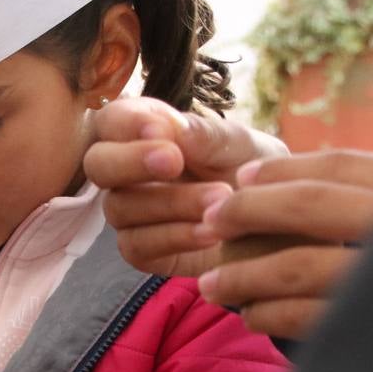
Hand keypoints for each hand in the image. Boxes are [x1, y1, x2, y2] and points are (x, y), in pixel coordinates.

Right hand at [86, 97, 288, 278]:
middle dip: (131, 162)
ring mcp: (129, 213)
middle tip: (175, 161)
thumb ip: (205, 134)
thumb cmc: (251, 169)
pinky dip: (175, 237)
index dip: (128, 124)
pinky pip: (137, 246)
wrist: (274, 218)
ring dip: (171, 202)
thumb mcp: (239, 144)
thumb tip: (170, 129)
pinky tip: (211, 232)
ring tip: (220, 199)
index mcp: (142, 132)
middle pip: (98, 164)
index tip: (163, 130)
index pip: (112, 121)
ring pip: (120, 207)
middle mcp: (126, 172)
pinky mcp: (141, 250)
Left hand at [197, 150, 372, 338]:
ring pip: (300, 265)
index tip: (241, 178)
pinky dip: (267, 314)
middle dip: (251, 210)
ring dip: (243, 273)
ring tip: (211, 285)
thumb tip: (263, 181)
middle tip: (211, 222)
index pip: (344, 167)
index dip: (283, 170)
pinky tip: (252, 317)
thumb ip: (364, 201)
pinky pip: (305, 318)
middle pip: (314, 205)